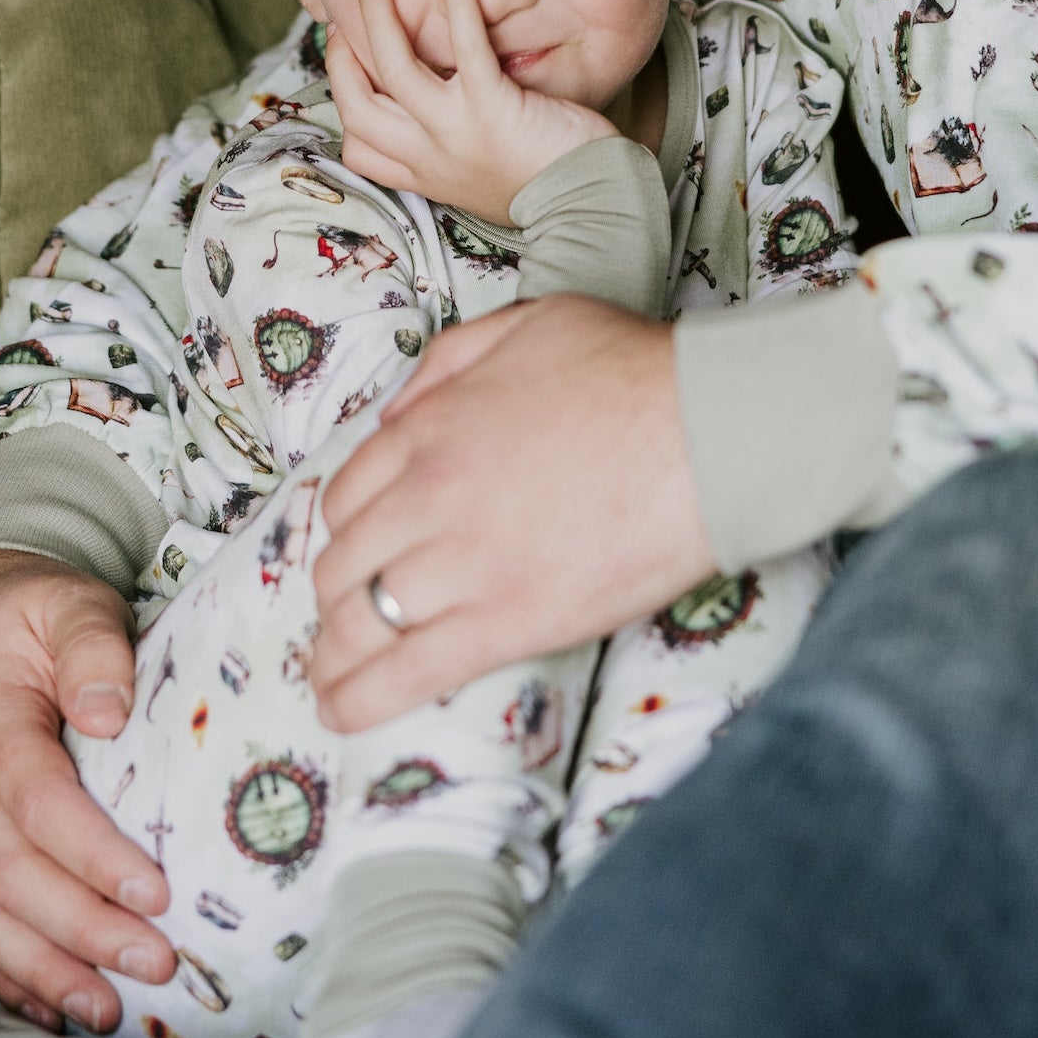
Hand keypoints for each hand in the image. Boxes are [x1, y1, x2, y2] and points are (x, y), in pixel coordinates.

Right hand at [0, 549, 173, 1032]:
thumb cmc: (36, 614)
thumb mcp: (69, 603)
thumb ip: (91, 646)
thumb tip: (109, 712)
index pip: (37, 804)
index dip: (93, 856)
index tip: (158, 892)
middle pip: (11, 875)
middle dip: (82, 930)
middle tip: (155, 965)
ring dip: (45, 970)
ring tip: (108, 1012)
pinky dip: (9, 976)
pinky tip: (52, 1013)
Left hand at [309, 294, 714, 727]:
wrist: (707, 431)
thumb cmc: (633, 371)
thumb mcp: (527, 324)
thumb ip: (451, 362)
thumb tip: (398, 413)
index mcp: (431, 427)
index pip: (349, 492)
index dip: (346, 528)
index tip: (358, 549)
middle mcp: (429, 495)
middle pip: (344, 560)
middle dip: (335, 594)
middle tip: (348, 615)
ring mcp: (463, 564)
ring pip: (360, 621)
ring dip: (335, 653)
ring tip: (330, 678)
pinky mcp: (506, 623)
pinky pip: (409, 672)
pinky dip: (362, 699)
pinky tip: (340, 713)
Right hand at [328, 0, 617, 224]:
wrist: (589, 209)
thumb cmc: (549, 190)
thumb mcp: (482, 182)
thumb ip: (454, 153)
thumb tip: (444, 116)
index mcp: (426, 174)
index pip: (358, 147)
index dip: (344, 101)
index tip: (347, 62)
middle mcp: (429, 154)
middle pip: (358, 105)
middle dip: (340, 56)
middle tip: (343, 17)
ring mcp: (455, 130)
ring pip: (392, 68)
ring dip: (375, 16)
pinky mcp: (492, 106)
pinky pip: (464, 45)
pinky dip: (456, 1)